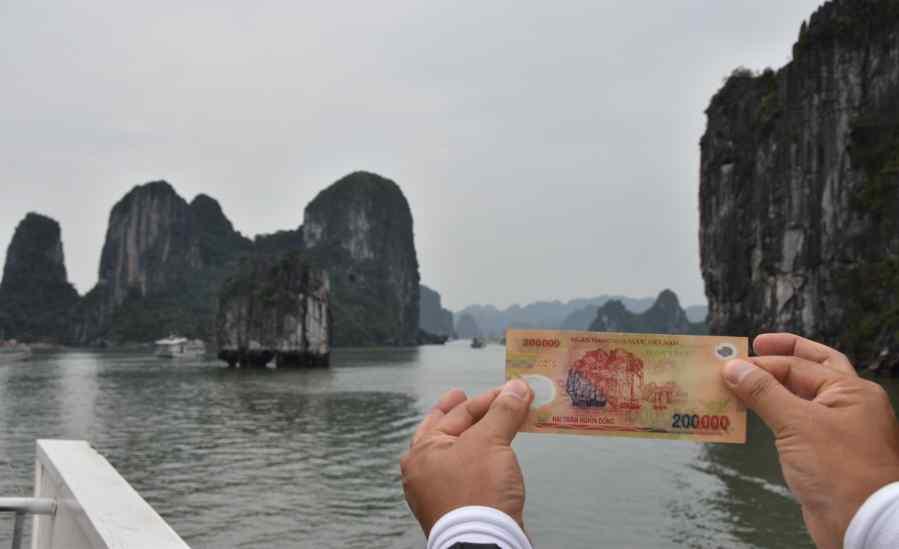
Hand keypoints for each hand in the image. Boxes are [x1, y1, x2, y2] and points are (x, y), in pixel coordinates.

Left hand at [400, 379, 533, 535]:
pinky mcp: (457, 508)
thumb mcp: (490, 441)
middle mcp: (424, 471)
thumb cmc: (478, 490)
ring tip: (498, 424)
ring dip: (482, 437)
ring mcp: (439, 492)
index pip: (457, 413)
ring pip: (461, 454)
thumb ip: (503, 411)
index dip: (487, 398)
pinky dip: (484, 459)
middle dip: (470, 414)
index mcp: (422, 451)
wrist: (484, 544)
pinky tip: (497, 457)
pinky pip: (470, 474)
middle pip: (449, 431)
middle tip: (481, 398)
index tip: (511, 390)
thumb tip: (518, 386)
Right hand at [722, 333, 898, 548]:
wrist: (863, 524)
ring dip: (770, 391)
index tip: (729, 365)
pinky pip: (795, 425)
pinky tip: (752, 416)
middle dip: (779, 359)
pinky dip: (773, 416)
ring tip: (740, 385)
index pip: (800, 364)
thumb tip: (734, 367)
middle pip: (810, 370)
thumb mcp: (797, 423)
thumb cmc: (839, 469)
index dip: (763, 362)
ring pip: (799, 399)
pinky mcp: (824, 454)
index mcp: (851, 391)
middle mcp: (848, 405)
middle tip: (751, 349)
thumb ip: (763, 392)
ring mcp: (838, 430)